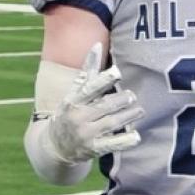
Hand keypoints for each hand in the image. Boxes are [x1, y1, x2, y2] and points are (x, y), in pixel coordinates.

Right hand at [47, 44, 142, 160]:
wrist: (54, 146)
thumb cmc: (69, 112)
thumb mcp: (74, 92)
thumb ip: (88, 71)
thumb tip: (97, 45)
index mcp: (73, 101)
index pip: (89, 88)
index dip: (104, 80)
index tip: (118, 72)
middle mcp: (78, 117)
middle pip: (103, 106)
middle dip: (121, 100)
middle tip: (133, 96)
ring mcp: (85, 135)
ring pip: (110, 124)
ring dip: (127, 117)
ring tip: (140, 111)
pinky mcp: (93, 149)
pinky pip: (111, 144)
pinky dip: (124, 141)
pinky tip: (136, 136)